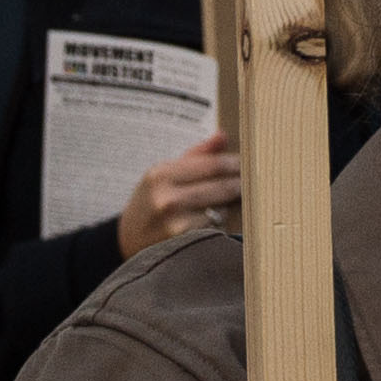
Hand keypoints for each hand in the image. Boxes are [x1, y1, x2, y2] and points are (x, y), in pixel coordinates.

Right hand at [118, 128, 245, 257]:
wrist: (127, 240)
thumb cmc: (149, 202)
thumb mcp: (162, 173)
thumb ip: (195, 155)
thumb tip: (223, 135)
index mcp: (161, 174)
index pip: (211, 164)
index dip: (234, 163)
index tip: (246, 163)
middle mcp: (167, 199)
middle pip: (220, 186)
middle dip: (240, 182)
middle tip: (252, 180)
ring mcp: (176, 224)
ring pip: (221, 209)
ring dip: (232, 204)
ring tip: (236, 199)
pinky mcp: (184, 244)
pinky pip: (215, 228)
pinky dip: (221, 222)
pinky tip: (219, 218)